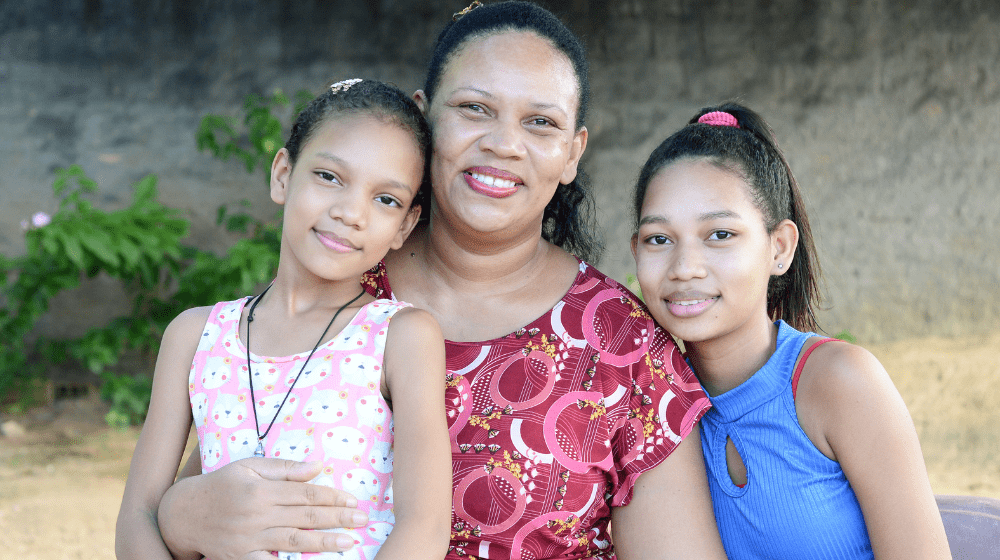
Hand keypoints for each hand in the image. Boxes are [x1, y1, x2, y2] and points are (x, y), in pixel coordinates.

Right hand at [158, 458, 367, 559]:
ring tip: (348, 541)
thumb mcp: (249, 467)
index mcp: (261, 489)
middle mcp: (257, 514)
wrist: (182, 514)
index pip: (304, 494)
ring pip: (293, 541)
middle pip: (305, 517)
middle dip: (337, 518)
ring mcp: (249, 538)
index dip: (331, 497)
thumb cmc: (221, 485)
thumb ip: (284, 468)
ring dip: (324, 542)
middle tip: (362, 519)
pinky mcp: (241, 558)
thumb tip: (317, 466)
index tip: (352, 500)